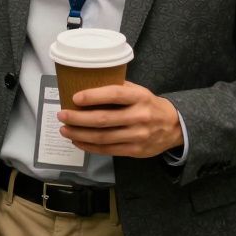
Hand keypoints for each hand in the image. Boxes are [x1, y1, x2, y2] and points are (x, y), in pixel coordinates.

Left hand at [57, 82, 182, 158]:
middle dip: (79, 118)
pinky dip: (89, 146)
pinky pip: (107, 150)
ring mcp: (138, 136)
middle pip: (104, 119)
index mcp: (140, 97)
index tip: (75, 97)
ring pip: (103, 137)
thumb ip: (118, 88)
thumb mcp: (138, 91)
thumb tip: (87, 85)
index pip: (115, 95)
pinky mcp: (135, 150)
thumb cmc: (148, 105)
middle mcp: (140, 116)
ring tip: (65, 129)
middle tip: (62, 115)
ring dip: (80, 134)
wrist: (174, 127)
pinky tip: (77, 140)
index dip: (93, 96)